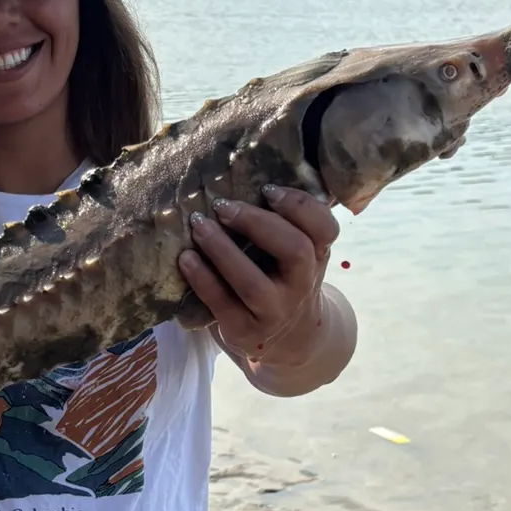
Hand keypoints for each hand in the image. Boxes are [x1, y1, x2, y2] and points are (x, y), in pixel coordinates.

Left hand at [179, 184, 338, 366]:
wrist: (290, 339)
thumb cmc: (284, 278)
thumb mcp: (298, 253)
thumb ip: (287, 222)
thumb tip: (240, 171)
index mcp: (318, 255)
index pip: (325, 228)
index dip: (299, 205)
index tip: (267, 188)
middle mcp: (303, 285)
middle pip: (294, 250)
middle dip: (256, 223)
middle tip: (222, 205)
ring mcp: (276, 312)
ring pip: (253, 282)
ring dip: (221, 250)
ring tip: (198, 226)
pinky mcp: (246, 331)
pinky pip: (222, 304)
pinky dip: (202, 279)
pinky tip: (186, 258)